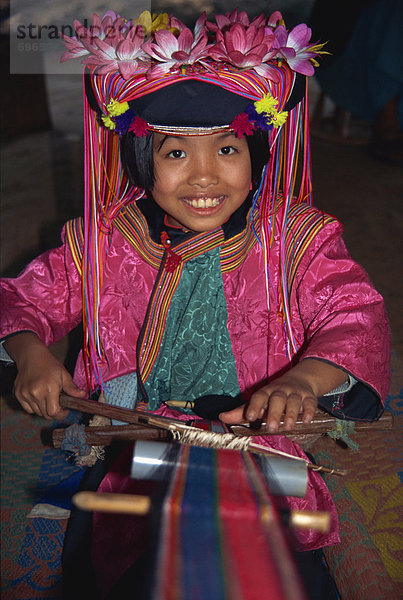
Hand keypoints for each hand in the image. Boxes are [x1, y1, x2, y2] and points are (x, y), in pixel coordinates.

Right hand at [5, 332, 85, 419]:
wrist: (31, 356)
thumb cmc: (49, 364)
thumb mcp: (64, 374)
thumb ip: (72, 388)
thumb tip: (82, 396)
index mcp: (49, 389)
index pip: (53, 412)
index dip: (61, 414)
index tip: (65, 410)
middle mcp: (35, 393)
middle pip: (45, 414)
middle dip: (54, 412)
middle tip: (58, 404)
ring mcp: (25, 394)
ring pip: (36, 412)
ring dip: (44, 409)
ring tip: (48, 398)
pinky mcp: (18, 394)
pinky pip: (27, 408)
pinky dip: (34, 407)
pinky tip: (39, 397)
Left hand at [219, 359, 347, 432]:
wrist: (300, 380)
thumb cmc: (274, 396)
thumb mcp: (259, 402)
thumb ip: (241, 412)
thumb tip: (221, 417)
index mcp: (266, 392)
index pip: (259, 397)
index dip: (254, 406)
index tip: (250, 417)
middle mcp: (280, 391)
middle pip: (277, 399)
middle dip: (274, 413)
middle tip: (271, 428)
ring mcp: (295, 393)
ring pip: (293, 401)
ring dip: (291, 413)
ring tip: (288, 426)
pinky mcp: (309, 397)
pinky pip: (310, 402)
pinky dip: (309, 411)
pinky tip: (307, 420)